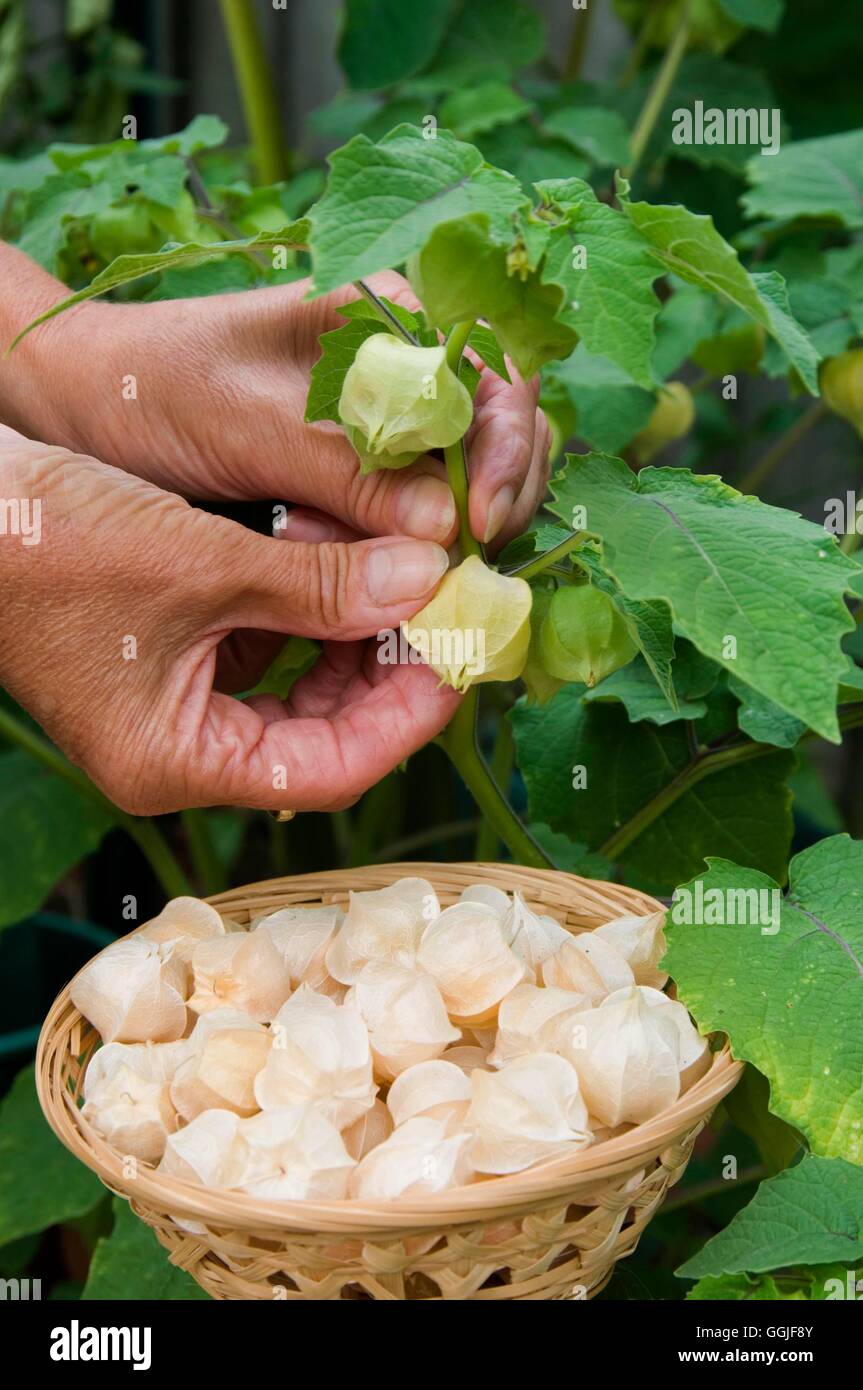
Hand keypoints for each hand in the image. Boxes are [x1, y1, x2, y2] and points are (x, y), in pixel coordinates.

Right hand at [0, 427, 458, 814]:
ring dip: (351, 628)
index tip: (463, 655)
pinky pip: (263, 649)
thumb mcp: (204, 563)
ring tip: (399, 564)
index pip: (330, 771)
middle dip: (387, 667)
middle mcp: (179, 750)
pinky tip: (339, 548)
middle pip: (321, 734)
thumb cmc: (53, 541)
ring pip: (297, 688)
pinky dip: (306, 606)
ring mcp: (175, 705)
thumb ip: (321, 584)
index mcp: (176, 764)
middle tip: (448, 606)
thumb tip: (426, 584)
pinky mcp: (172, 658)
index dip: (408, 716)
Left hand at [5, 251, 549, 550]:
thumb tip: (448, 528)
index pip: (497, 372)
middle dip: (484, 505)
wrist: (88, 411)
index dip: (506, 448)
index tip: (475, 521)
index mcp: (385, 311)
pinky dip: (395, 555)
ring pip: (465, 487)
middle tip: (442, 569)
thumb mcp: (243, 424)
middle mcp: (404, 362)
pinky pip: (417, 520)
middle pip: (500, 435)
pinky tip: (336, 563)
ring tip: (354, 559)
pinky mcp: (367, 475)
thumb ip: (345, 469)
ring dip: (436, 539)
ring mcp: (390, 422)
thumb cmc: (152, 389)